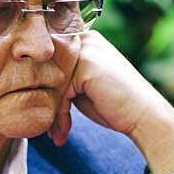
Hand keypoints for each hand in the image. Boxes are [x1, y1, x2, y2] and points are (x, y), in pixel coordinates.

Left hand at [48, 31, 173, 147]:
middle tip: (47, 129)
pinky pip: (60, 92)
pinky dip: (60, 115)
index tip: (43, 115)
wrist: (143, 116)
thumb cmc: (114, 105)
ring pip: (51, 83)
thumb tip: (29, 85)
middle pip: (46, 71)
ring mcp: (86, 50)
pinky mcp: (86, 66)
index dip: (43, 88)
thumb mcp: (82, 87)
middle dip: (45, 102)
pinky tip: (64, 132)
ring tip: (56, 134)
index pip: (48, 60)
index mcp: (84, 40)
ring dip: (51, 113)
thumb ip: (62, 78)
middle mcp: (84, 39)